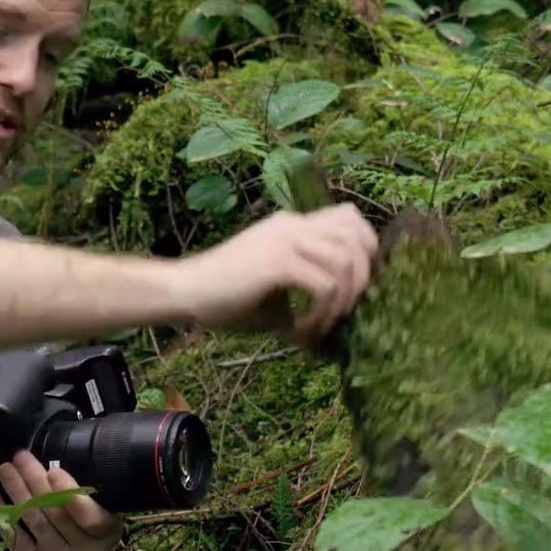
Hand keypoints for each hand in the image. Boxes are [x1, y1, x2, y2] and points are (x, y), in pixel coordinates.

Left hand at [0, 451, 123, 550]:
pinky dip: (1, 513)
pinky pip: (14, 536)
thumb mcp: (97, 508)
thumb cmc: (88, 526)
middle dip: (35, 481)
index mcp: (106, 532)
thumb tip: (50, 463)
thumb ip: (82, 492)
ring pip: (34, 520)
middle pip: (56, 513)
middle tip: (20, 457)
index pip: (90, 516)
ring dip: (16, 491)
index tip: (53, 470)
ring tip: (5, 468)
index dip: (70, 493)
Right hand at [171, 203, 378, 348]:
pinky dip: (321, 315)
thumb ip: (307, 291)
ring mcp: (286, 240)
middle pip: (356, 235)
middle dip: (363, 279)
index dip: (366, 250)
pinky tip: (301, 332)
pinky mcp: (277, 263)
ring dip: (341, 304)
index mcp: (293, 225)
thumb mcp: (276, 291)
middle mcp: (293, 225)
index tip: (357, 287)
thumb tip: (339, 319)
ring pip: (346, 263)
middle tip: (345, 312)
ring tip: (318, 327)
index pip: (349, 218)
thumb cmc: (224, 297)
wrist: (184, 291)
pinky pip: (325, 286)